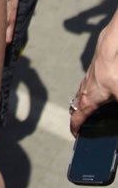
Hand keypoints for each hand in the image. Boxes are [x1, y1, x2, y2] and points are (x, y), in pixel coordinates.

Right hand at [70, 15, 117, 135]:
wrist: (109, 51)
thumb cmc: (112, 74)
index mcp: (88, 102)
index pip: (76, 119)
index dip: (75, 130)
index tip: (76, 136)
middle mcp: (84, 93)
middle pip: (74, 109)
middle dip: (77, 118)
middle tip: (83, 125)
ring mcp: (86, 83)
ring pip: (78, 98)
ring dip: (81, 106)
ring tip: (89, 111)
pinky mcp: (91, 75)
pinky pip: (85, 88)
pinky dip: (87, 95)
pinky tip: (99, 94)